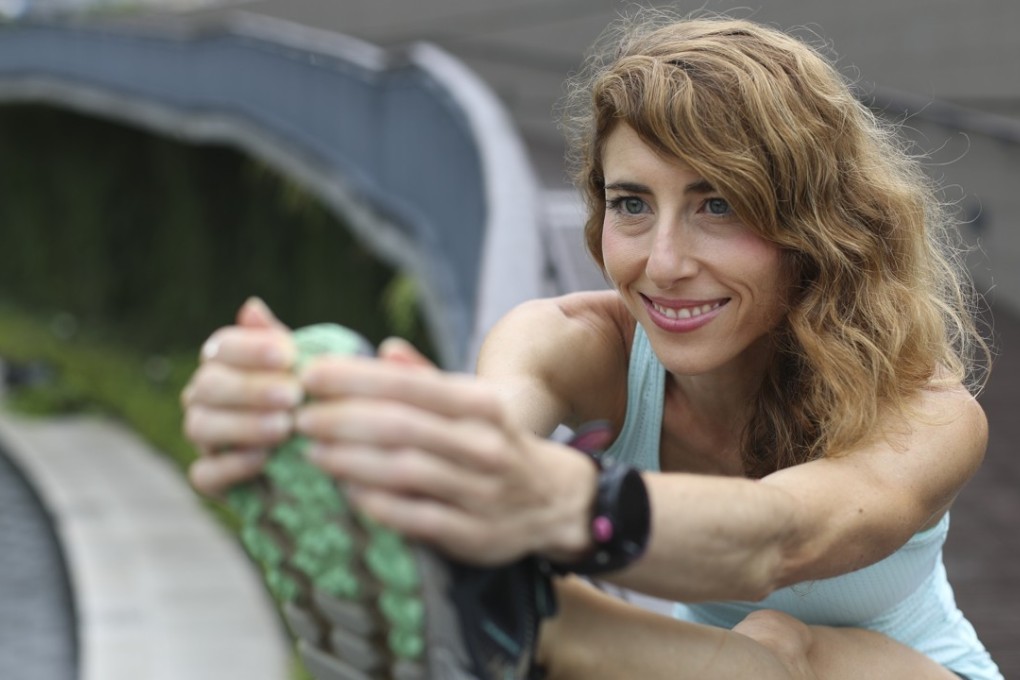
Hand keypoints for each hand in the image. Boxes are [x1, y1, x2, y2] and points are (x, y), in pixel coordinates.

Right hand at [182, 298, 301, 496]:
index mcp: (225, 363)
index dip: (250, 349)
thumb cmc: (316, 400)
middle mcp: (205, 398)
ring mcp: (204, 439)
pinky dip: (230, 466)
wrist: (330, 452)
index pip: (221, 347)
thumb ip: (280, 342)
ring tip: (284, 427)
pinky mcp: (212, 479)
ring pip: (201, 426)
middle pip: (208, 385)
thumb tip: (252, 307)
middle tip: (294, 395)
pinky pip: (204, 474)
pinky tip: (263, 459)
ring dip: (243, 425)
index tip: (289, 355)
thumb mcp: (308, 369)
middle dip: (251, 388)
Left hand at [295, 341, 595, 564]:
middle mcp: (484, 445)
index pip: (412, 385)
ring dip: (351, 460)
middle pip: (403, 426)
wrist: (558, 501)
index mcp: (482, 405)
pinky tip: (346, 491)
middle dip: (344, 418)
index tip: (312, 374)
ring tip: (312, 450)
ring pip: (406, 472)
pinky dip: (378, 504)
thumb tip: (385, 349)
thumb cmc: (497, 444)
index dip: (358, 378)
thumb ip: (428, 379)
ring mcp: (481, 493)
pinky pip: (417, 518)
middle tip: (299, 415)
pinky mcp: (474, 536)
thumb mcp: (475, 405)